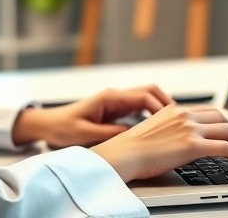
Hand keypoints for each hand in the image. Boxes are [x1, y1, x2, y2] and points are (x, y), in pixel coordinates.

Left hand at [12, 85, 171, 147]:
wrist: (47, 125)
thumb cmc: (63, 129)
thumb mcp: (87, 135)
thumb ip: (111, 134)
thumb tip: (136, 135)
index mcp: (110, 98)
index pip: (144, 96)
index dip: (161, 108)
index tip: (172, 121)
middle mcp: (115, 96)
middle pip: (150, 92)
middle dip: (166, 104)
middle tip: (180, 120)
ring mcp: (115, 102)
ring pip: (146, 99)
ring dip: (160, 109)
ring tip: (174, 125)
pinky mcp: (114, 111)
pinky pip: (139, 108)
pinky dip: (151, 115)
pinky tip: (158, 129)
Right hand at [89, 104, 227, 182]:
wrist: (121, 155)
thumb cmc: (131, 149)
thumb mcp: (154, 132)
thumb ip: (171, 131)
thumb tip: (181, 142)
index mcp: (175, 110)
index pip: (210, 112)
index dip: (226, 124)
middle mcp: (184, 115)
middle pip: (223, 119)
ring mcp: (189, 128)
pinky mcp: (191, 144)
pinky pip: (226, 148)